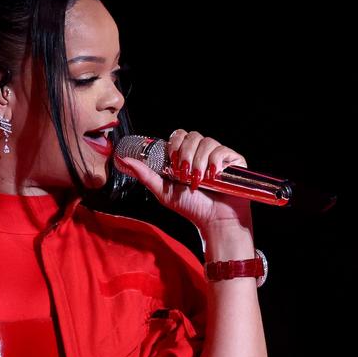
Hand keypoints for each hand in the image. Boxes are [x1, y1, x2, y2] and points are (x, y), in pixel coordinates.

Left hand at [114, 128, 252, 230]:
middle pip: (192, 135)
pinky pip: (223, 150)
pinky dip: (216, 163)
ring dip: (199, 162)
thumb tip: (123, 159)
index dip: (175, 145)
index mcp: (186, 156)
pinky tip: (213, 176)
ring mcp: (219, 156)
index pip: (179, 135)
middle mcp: (202, 153)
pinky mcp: (234, 161)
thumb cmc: (192, 208)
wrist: (214, 221)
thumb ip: (145, 174)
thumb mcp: (163, 191)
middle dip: (185, 154)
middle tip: (184, 174)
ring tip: (198, 181)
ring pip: (207, 142)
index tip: (173, 162)